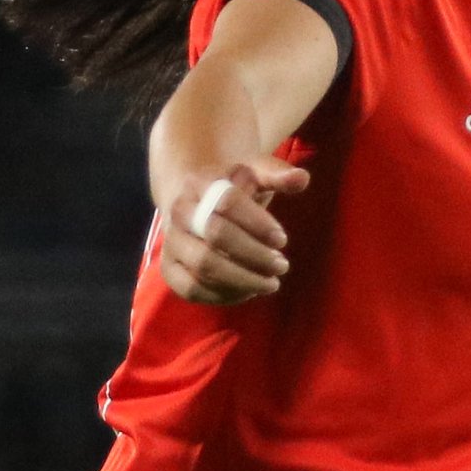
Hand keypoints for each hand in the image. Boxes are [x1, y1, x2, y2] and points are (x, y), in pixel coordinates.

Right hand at [153, 159, 308, 305]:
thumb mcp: (256, 175)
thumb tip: (301, 179)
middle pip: (216, 235)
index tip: (282, 240)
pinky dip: (224, 295)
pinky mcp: (169, 268)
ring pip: (204, 266)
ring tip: (270, 283)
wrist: (197, 206)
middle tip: (282, 266)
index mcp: (201, 182)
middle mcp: (179, 211)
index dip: (258, 223)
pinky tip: (249, 291)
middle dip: (255, 255)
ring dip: (243, 279)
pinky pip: (192, 289)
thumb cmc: (235, 192)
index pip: (229, 201)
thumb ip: (278, 175)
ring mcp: (171, 241)